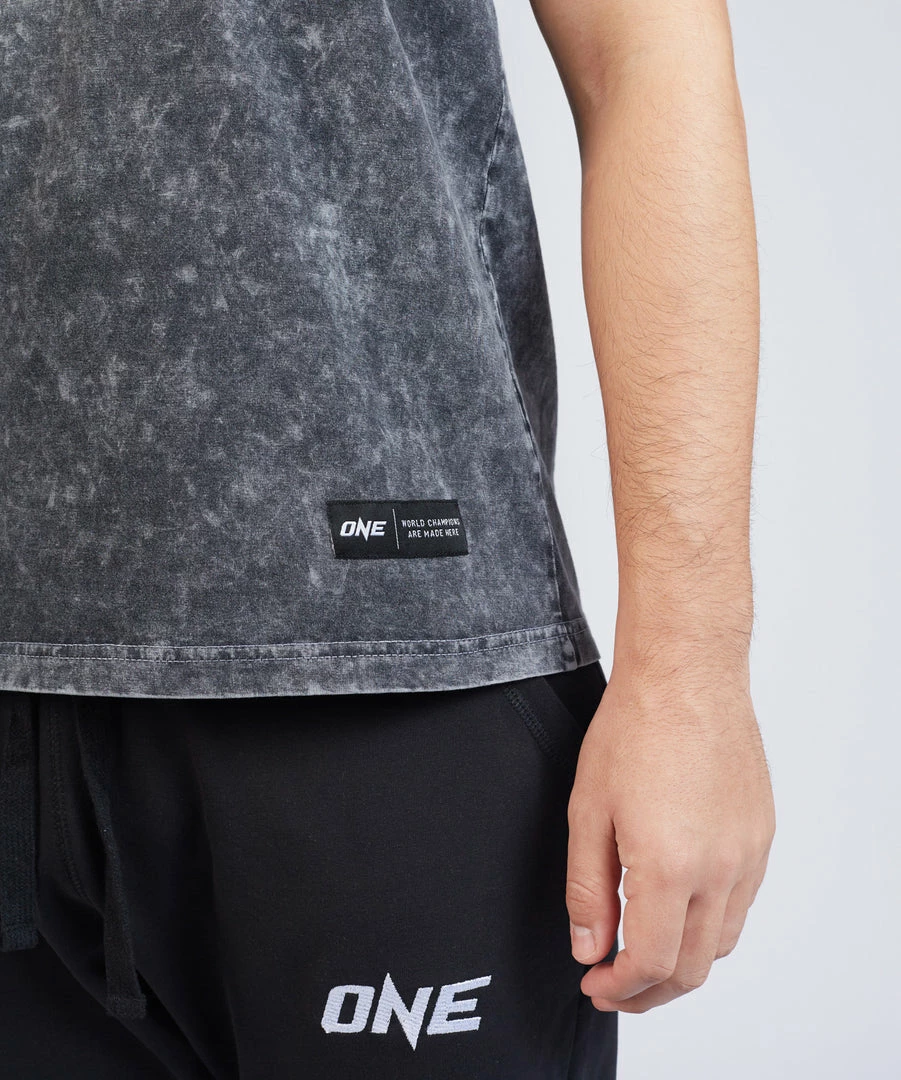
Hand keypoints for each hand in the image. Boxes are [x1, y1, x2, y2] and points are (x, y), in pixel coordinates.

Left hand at [565, 655, 774, 1012]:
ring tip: (642, 953)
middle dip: (648, 991)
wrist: (686, 675)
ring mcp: (747, 854)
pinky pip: (740, 904)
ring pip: (720, 942)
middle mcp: (719, 870)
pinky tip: (677, 910)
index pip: (649, 963)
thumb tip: (589, 948)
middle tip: (613, 985)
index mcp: (669, 867)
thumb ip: (587, 889)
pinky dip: (707, 926)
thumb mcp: (588, 810)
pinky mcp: (761, 835)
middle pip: (690, 967)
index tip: (593, 985)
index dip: (617, 988)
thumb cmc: (632, 730)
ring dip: (680, 962)